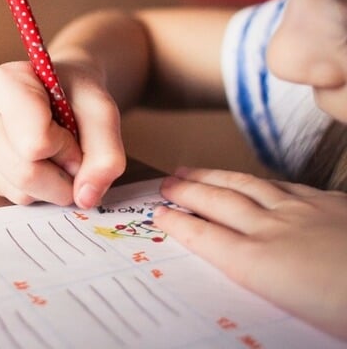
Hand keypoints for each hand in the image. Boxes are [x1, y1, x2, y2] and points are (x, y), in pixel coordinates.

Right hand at [0, 60, 125, 207]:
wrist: (55, 90)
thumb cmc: (74, 94)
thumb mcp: (102, 112)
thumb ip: (106, 153)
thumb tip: (85, 198)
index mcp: (3, 82)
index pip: (35, 143)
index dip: (66, 149)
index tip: (73, 132)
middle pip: (24, 173)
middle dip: (61, 177)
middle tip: (71, 155)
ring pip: (17, 191)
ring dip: (49, 185)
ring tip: (52, 154)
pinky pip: (8, 196)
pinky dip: (33, 189)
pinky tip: (34, 161)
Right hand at [154, 167, 346, 340]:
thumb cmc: (346, 309)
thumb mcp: (297, 316)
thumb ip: (263, 286)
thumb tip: (241, 275)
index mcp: (260, 264)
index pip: (206, 237)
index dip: (179, 223)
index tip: (158, 213)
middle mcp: (274, 231)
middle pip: (219, 203)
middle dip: (188, 191)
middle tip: (166, 183)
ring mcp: (303, 211)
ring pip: (247, 186)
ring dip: (214, 177)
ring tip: (193, 170)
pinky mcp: (331, 204)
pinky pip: (283, 185)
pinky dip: (259, 180)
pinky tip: (255, 180)